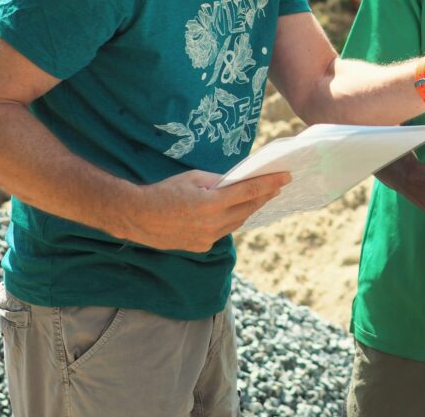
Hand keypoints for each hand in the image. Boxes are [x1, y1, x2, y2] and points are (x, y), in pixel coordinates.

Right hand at [124, 169, 289, 251]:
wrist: (138, 216)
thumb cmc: (165, 191)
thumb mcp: (193, 178)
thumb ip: (218, 181)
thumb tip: (237, 181)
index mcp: (211, 203)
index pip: (249, 191)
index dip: (270, 183)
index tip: (286, 177)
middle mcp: (212, 224)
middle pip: (248, 208)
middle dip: (265, 196)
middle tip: (278, 185)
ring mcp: (207, 238)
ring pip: (237, 221)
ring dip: (250, 208)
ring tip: (262, 196)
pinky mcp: (202, 247)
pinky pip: (224, 231)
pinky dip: (232, 220)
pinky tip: (237, 211)